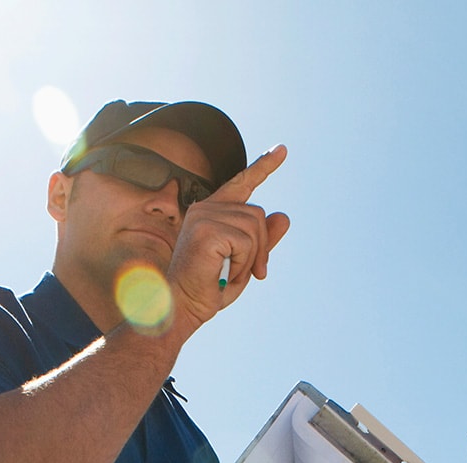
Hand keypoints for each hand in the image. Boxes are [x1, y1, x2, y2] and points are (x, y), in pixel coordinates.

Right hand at [168, 145, 291, 328]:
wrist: (181, 308)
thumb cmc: (208, 289)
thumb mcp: (244, 263)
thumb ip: (263, 240)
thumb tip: (285, 216)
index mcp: (211, 213)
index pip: (242, 183)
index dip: (263, 166)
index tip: (282, 150)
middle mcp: (205, 208)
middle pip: (258, 214)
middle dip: (262, 247)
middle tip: (254, 273)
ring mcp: (204, 216)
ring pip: (255, 227)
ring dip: (252, 258)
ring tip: (231, 274)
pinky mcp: (207, 230)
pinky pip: (247, 242)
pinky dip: (244, 264)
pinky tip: (225, 273)